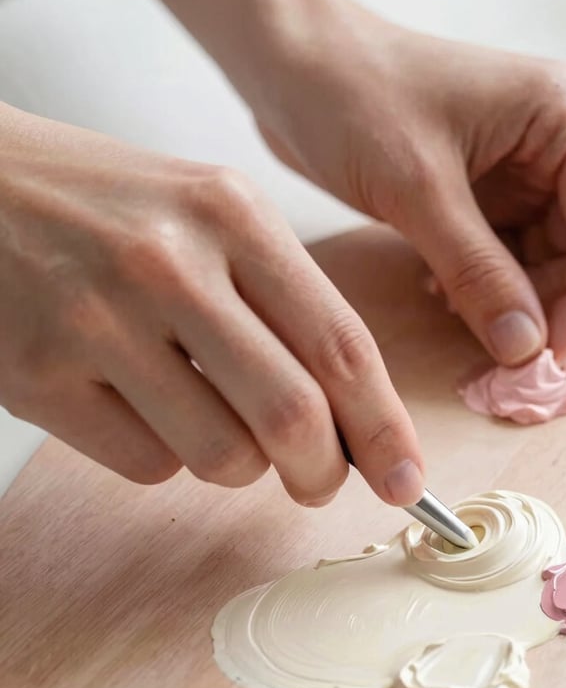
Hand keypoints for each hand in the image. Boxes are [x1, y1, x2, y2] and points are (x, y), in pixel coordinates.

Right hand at [0, 103, 423, 504]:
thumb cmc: (108, 204)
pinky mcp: (37, 374)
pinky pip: (145, 465)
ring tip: (215, 424)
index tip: (406, 479)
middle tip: (321, 483)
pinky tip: (143, 410)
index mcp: (233, 215)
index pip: (341, 344)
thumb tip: (346, 416)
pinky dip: (165, 458)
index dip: (384, 426)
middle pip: (293, 414)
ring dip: (239, 466)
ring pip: (222, 455)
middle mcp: (171, 264)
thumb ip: (281, 303)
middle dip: (324, 472)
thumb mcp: (209, 215)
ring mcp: (98, 320)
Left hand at [254, 13, 565, 363]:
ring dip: (516, 301)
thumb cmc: (352, 97)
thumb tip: (526, 349)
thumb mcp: (417, 190)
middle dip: (554, 306)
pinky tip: (442, 289)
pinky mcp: (492, 191)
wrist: (295, 66)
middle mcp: (561, 141)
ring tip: (456, 309)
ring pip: (554, 262)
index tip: (542, 357)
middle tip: (501, 350)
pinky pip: (513, 258)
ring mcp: (528, 168)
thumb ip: (477, 272)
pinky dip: (488, 286)